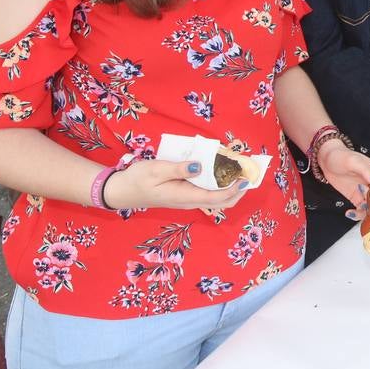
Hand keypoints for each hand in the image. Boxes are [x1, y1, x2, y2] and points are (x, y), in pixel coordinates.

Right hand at [103, 160, 249, 211]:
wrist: (121, 191)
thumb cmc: (138, 179)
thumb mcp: (156, 169)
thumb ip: (179, 168)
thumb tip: (200, 166)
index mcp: (185, 197)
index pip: (218, 198)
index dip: (235, 188)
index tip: (245, 174)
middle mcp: (190, 201)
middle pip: (223, 202)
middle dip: (239, 189)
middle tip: (248, 171)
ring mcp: (188, 200)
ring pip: (217, 198)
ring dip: (230, 186)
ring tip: (238, 168)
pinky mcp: (185, 194)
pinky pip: (208, 193)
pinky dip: (219, 184)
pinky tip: (221, 170)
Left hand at [317, 141, 369, 216]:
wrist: (326, 159)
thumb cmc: (340, 156)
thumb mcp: (354, 161)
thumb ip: (366, 170)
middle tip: (361, 204)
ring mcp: (363, 191)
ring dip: (364, 212)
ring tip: (354, 211)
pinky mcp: (355, 197)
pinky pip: (360, 209)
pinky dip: (356, 214)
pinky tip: (349, 213)